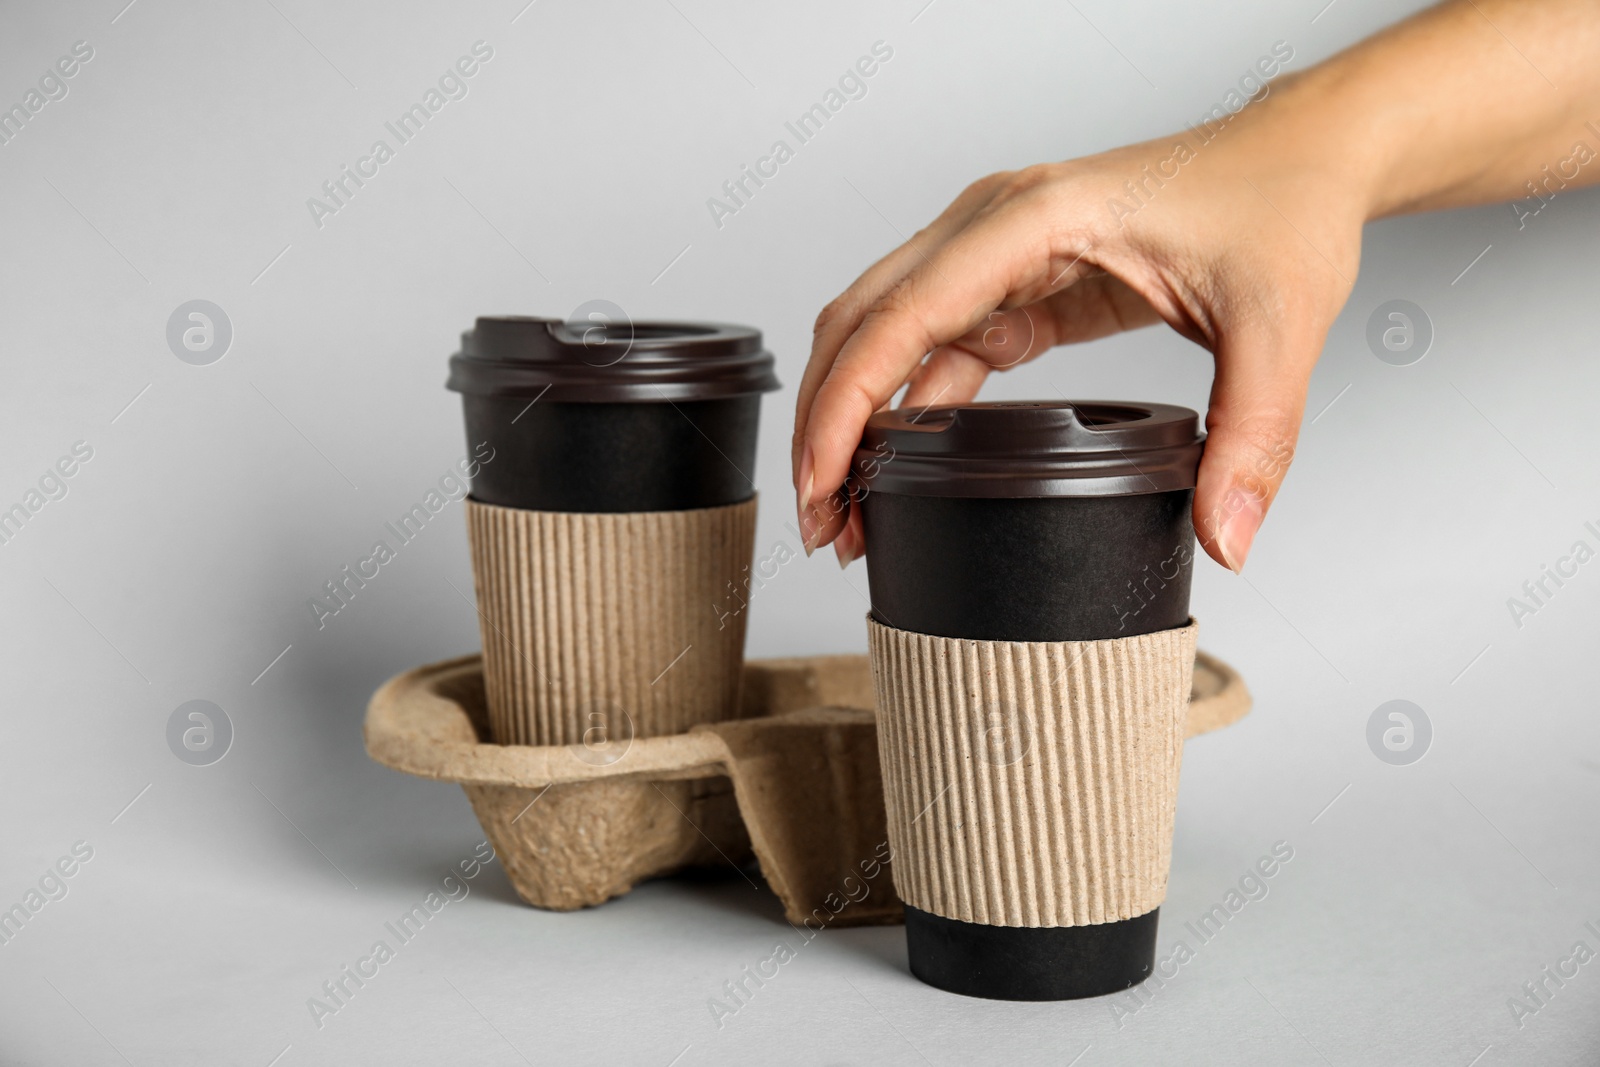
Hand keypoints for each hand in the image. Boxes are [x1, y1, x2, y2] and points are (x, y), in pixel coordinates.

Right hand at [792, 113, 1364, 571]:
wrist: (1301, 158)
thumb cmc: (1278, 203)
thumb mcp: (1276, 326)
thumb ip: (1252, 438)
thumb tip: (1223, 536)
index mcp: (1037, 218)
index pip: (903, 315)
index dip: (846, 406)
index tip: (823, 484)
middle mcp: (995, 224)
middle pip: (861, 321)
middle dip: (826, 423)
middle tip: (822, 521)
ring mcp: (996, 248)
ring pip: (884, 332)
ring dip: (857, 418)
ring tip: (853, 509)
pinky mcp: (1015, 278)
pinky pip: (936, 342)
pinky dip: (910, 406)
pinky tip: (909, 466)